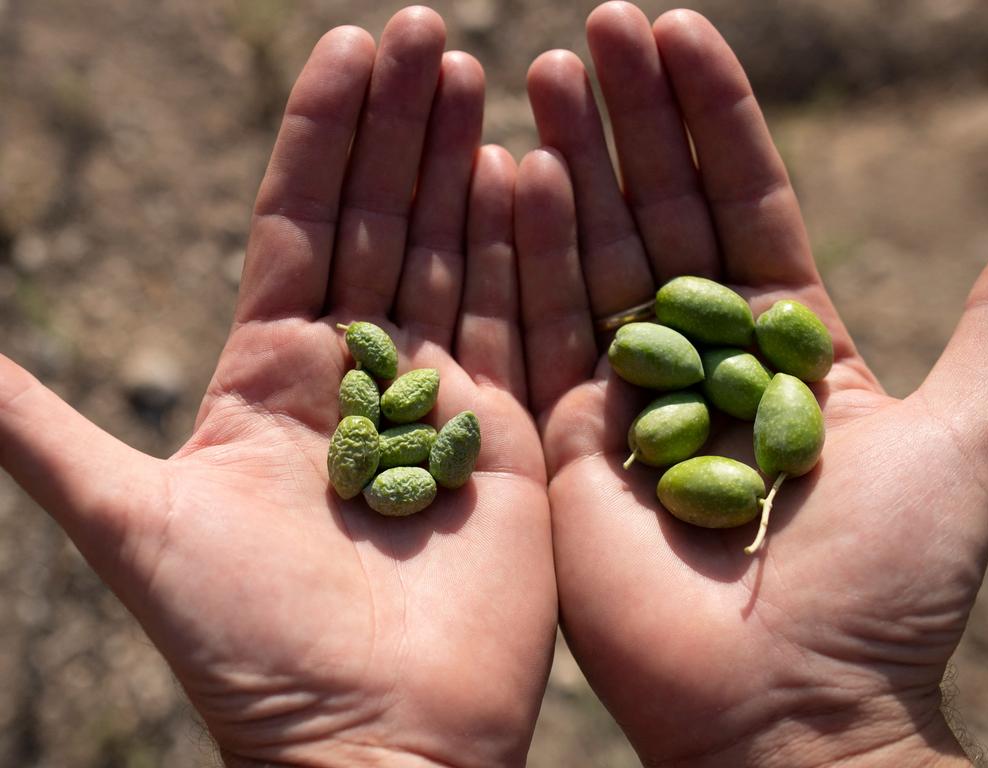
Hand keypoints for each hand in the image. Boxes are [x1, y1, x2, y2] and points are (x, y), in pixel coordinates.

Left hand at [0, 8, 553, 766]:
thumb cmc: (249, 644)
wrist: (374, 739)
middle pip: (384, 222)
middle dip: (401, 125)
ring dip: (462, 164)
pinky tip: (527, 170)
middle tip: (429, 28)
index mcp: (274, 376)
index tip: (351, 47)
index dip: (325, 136)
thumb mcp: (124, 518)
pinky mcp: (511, 434)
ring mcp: (444, 400)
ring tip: (475, 73)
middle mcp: (363, 375)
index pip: (304, 224)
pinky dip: (523, 248)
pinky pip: (521, 320)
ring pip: (453, 256)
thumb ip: (36, 427)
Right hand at [517, 3, 987, 765]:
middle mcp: (698, 362)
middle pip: (659, 217)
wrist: (788, 709)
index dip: (714, 120)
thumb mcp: (965, 440)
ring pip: (592, 259)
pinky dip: (527, 253)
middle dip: (629, 119)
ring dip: (569, 164)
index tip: (680, 32)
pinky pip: (541, 332)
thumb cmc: (884, 586)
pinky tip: (512, 173)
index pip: (745, 206)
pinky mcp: (567, 442)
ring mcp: (625, 398)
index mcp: (784, 349)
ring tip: (541, 71)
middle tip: (595, 25)